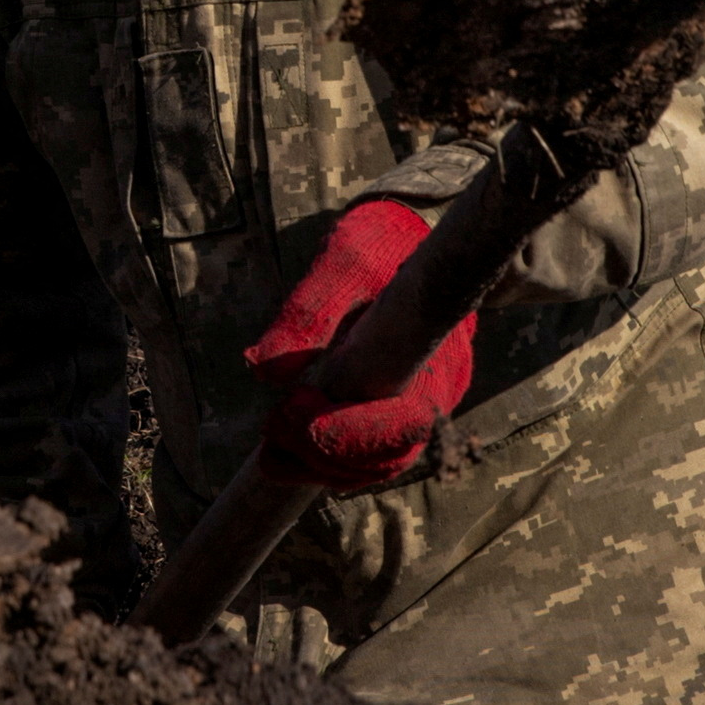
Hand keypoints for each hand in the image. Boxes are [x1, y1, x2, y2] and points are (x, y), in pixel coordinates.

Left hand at [242, 195, 473, 491]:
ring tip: (272, 449)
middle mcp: (440, 386)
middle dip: (325, 452)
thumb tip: (263, 373)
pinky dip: (332, 463)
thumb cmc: (382, 241)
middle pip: (391, 454)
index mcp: (434, 350)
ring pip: (382, 463)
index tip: (293, 405)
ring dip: (323, 466)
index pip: (403, 422)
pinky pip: (375, 455)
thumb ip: (308, 309)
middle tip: (271, 427)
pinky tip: (288, 454)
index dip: (346, 432)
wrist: (411, 237)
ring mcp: (425, 401)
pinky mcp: (404, 408)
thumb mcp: (344, 257)